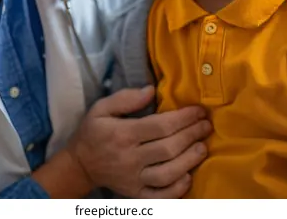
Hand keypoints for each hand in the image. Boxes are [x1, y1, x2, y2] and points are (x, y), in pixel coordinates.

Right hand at [67, 86, 210, 197]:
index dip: (184, 118)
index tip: (199, 111)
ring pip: (167, 173)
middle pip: (168, 148)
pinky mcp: (135, 193)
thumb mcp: (101, 108)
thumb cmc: (93, 132)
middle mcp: (129, 158)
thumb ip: (126, 98)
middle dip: (191, 135)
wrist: (80, 164)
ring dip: (189, 160)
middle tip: (206, 126)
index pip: (160, 126)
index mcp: (123, 134)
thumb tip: (151, 90)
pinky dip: (176, 189)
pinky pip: (159, 196)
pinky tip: (188, 177)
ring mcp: (133, 179)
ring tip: (202, 147)